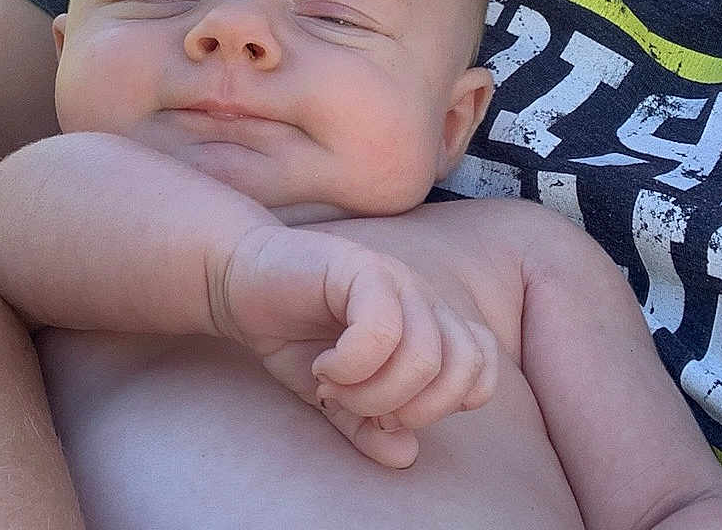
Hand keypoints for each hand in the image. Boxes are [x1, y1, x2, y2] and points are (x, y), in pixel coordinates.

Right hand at [209, 225, 497, 467]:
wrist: (241, 279)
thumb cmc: (294, 335)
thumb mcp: (336, 396)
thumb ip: (370, 425)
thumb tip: (407, 454)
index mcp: (428, 324)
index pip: (480, 371)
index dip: (442, 406)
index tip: (387, 412)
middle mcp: (421, 299)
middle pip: (462, 370)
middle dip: (411, 408)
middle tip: (359, 404)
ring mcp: (395, 279)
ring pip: (424, 356)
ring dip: (374, 391)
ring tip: (334, 386)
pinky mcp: (361, 267)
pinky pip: (382, 330)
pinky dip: (350, 365)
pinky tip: (322, 367)